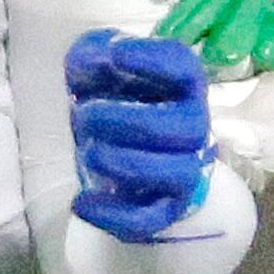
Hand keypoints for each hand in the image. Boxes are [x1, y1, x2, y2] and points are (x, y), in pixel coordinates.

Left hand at [66, 30, 212, 241]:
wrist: (122, 154)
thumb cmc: (115, 104)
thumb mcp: (97, 71)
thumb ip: (92, 54)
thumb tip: (95, 58)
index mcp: (179, 88)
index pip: (185, 69)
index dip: (155, 59)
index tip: (117, 55)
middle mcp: (190, 129)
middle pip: (184, 128)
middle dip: (129, 121)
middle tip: (86, 115)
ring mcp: (181, 172)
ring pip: (175, 175)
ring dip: (125, 163)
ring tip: (89, 153)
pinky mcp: (162, 208)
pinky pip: (149, 219)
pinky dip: (114, 214)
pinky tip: (82, 202)